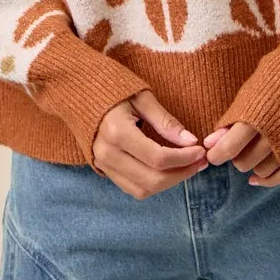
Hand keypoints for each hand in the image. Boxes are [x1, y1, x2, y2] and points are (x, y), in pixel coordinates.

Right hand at [92, 89, 208, 197]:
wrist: (79, 91)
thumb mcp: (142, 97)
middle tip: (200, 161)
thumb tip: (191, 141)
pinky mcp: (103, 169)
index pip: (158, 158)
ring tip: (188, 167)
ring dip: (169, 183)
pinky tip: (168, 170)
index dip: (184, 158)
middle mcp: (107, 154)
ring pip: (143, 190)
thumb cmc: (114, 89)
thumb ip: (166, 121)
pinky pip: (132, 188)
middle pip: (152, 180)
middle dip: (181, 174)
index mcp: (116, 132)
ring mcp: (103, 165)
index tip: (200, 150)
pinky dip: (153, 184)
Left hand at [203, 123, 279, 186]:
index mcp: (258, 118)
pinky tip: (258, 175)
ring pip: (261, 171)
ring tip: (254, 148)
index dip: (216, 154)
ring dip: (253, 164)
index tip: (212, 154)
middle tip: (237, 144)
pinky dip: (267, 179)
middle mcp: (275, 138)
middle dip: (235, 156)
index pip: (229, 148)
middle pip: (243, 163)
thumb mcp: (253, 91)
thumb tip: (210, 142)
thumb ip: (232, 118)